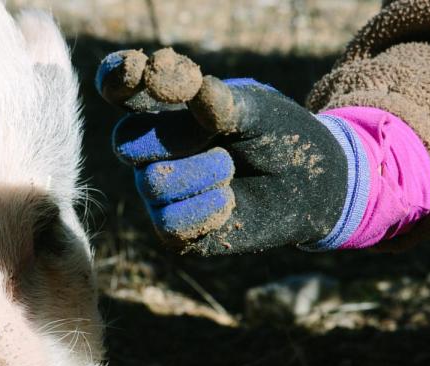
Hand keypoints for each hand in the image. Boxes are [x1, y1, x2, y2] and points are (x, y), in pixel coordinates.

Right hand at [96, 49, 356, 254]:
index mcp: (163, 109)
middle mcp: (152, 151)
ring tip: (231, 169)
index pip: (120, 89)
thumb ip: (215, 97)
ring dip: (201, 172)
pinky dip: (207, 209)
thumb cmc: (278, 136)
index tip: (138, 70)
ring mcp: (160, 192)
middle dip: (171, 138)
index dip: (117, 79)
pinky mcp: (175, 231)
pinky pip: (170, 222)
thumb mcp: (254, 109)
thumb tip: (174, 80)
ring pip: (152, 182)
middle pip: (127, 142)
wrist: (312, 185)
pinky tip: (230, 201)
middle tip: (214, 137)